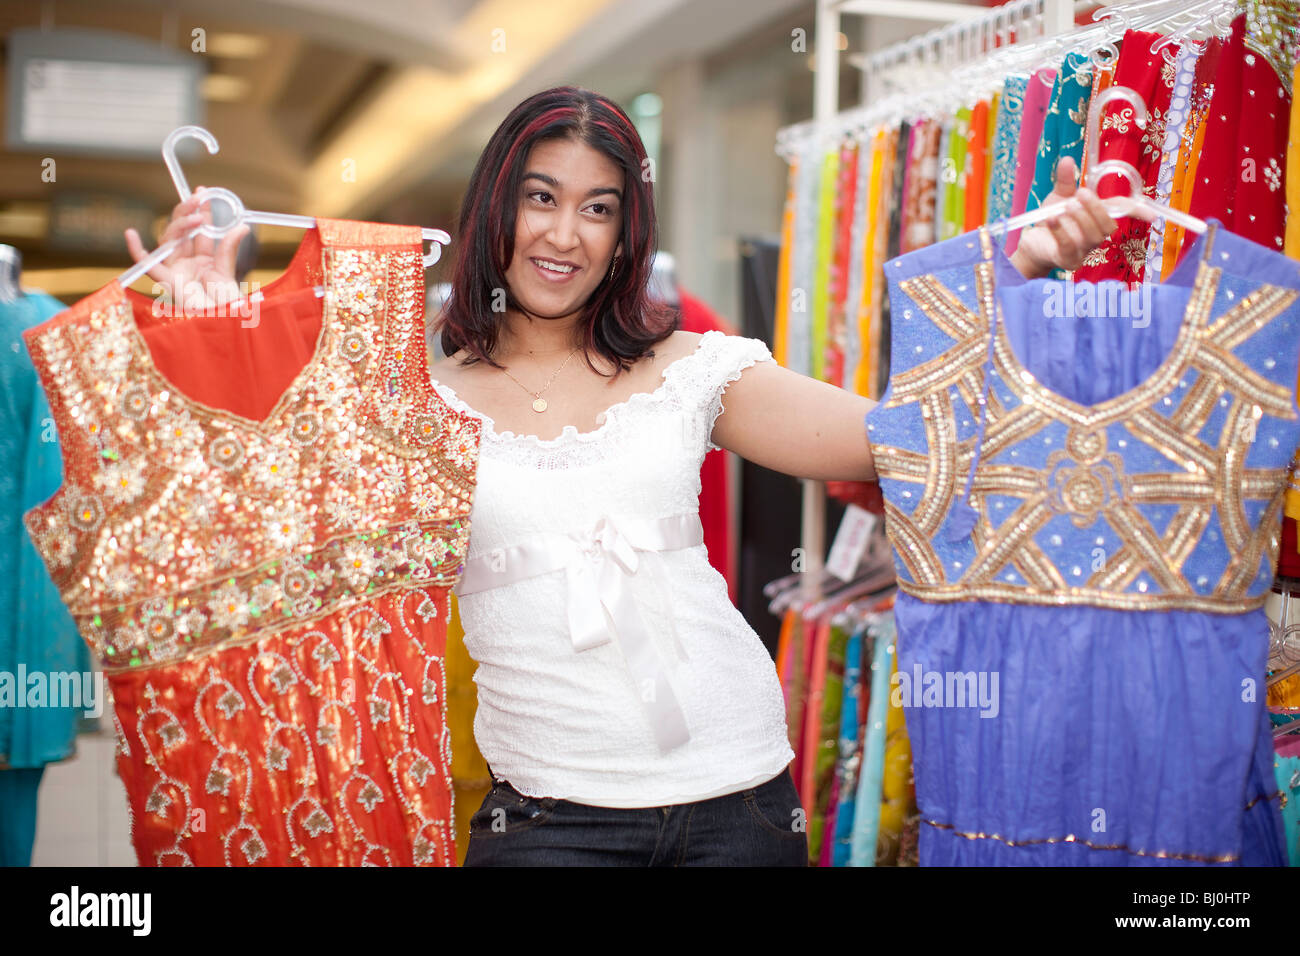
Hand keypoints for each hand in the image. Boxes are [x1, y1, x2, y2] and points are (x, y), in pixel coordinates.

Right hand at [124, 186, 249, 309]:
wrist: (222, 323)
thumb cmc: (227, 305)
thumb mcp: (227, 272)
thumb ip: (229, 249)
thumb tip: (242, 227)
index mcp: (206, 262)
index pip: (201, 232)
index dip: (201, 211)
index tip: (204, 192)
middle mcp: (188, 264)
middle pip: (182, 232)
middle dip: (188, 212)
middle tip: (198, 196)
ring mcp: (176, 271)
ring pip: (169, 240)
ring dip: (179, 225)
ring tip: (196, 216)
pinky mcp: (166, 282)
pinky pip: (147, 265)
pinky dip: (136, 250)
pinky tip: (130, 234)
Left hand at [1008, 156, 1148, 278]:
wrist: (1031, 243)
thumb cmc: (1051, 221)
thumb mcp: (1059, 197)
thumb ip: (1066, 181)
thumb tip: (1068, 160)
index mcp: (1098, 217)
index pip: (1122, 212)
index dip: (1138, 211)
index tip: (1152, 214)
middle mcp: (1095, 235)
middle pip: (1108, 226)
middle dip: (1096, 209)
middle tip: (1079, 194)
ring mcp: (1083, 250)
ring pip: (1092, 237)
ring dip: (1081, 219)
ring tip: (1064, 207)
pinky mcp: (1067, 260)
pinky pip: (1068, 246)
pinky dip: (1060, 231)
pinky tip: (1050, 219)